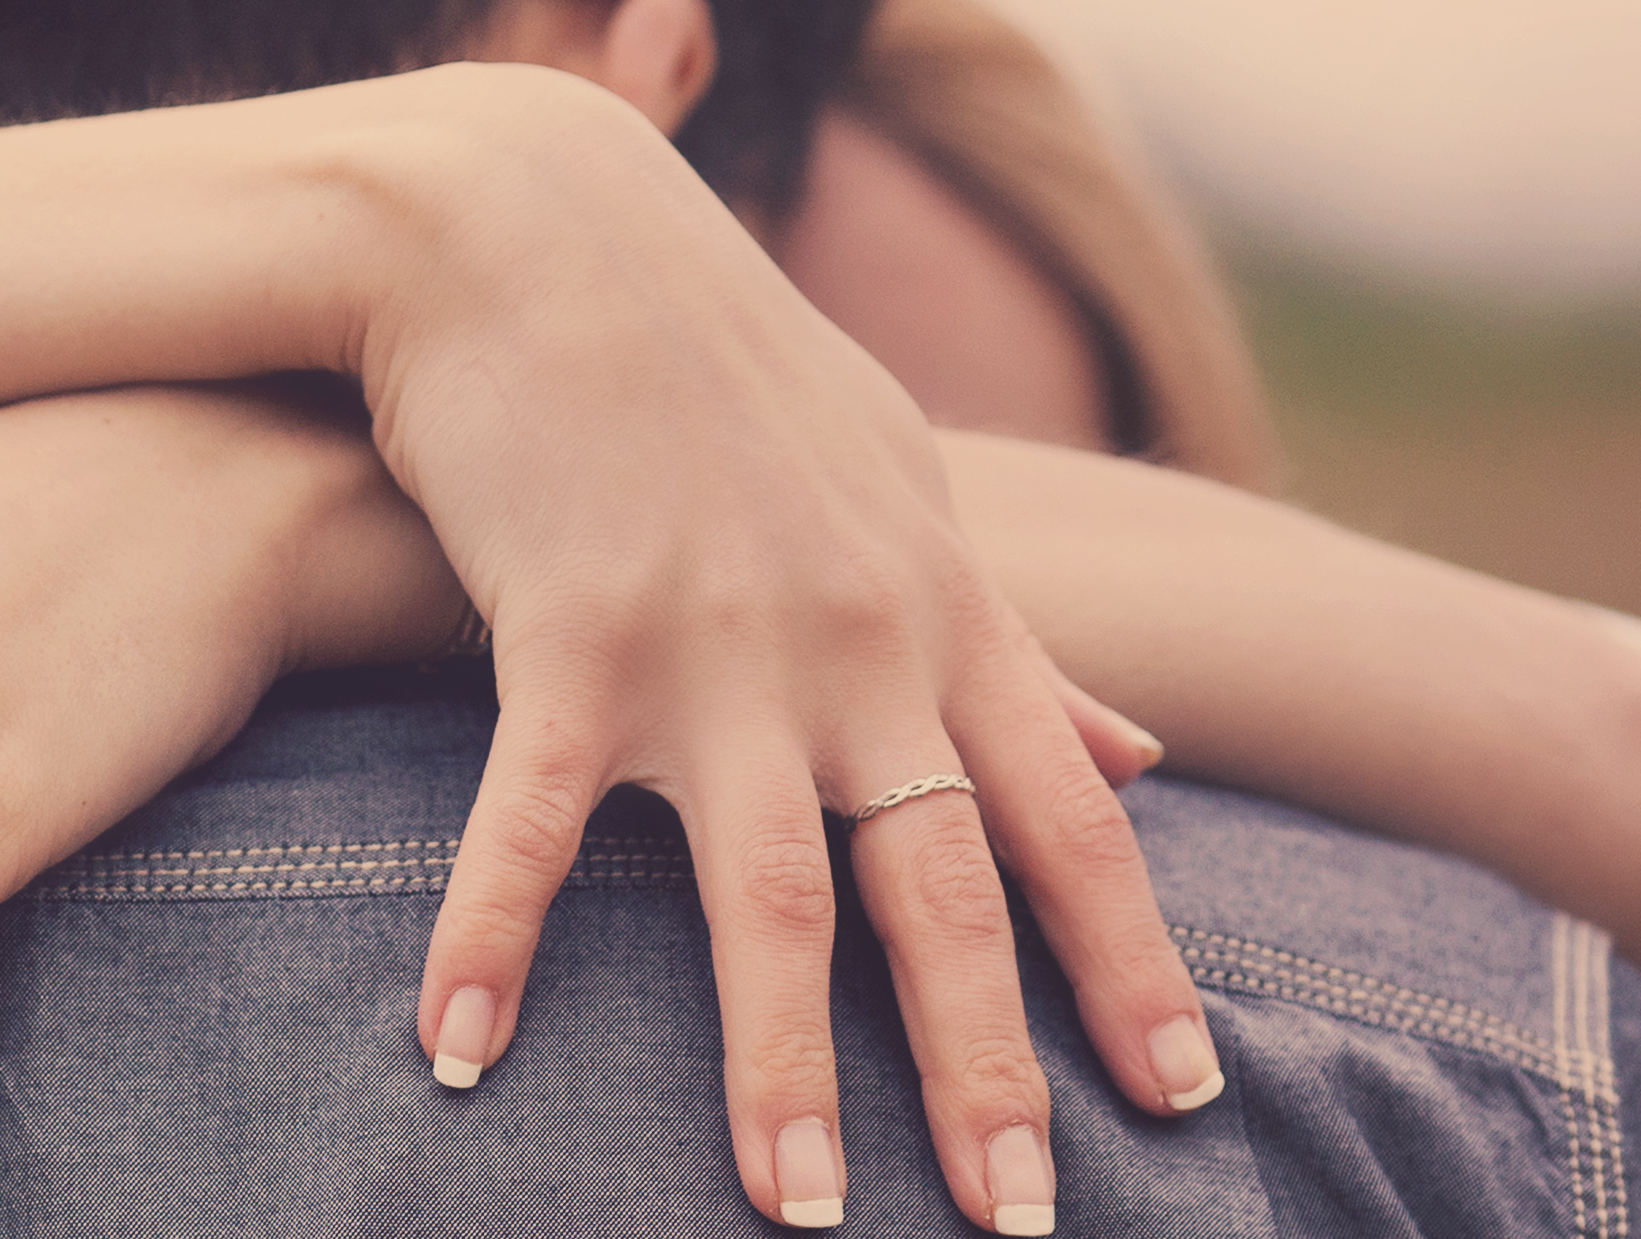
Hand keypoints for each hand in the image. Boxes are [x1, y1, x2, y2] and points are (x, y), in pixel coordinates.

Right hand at [344, 79, 1218, 1230]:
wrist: (540, 226)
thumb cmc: (721, 364)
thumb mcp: (904, 488)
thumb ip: (1021, 638)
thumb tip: (1146, 756)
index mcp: (940, 614)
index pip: (1065, 822)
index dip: (1129, 965)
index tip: (1184, 1099)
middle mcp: (852, 646)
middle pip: (939, 891)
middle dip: (984, 1068)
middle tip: (1019, 1219)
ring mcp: (711, 646)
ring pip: (766, 895)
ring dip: (779, 1067)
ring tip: (797, 1213)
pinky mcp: (564, 636)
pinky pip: (537, 824)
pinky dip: (492, 940)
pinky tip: (455, 1053)